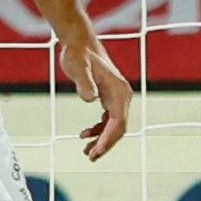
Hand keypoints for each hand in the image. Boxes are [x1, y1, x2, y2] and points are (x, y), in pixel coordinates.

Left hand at [64, 36, 132, 161]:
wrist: (80, 43)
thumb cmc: (78, 55)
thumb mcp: (77, 67)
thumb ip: (84, 82)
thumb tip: (90, 99)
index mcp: (119, 91)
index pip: (118, 122)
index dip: (108, 140)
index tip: (96, 152)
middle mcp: (123, 95)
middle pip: (119, 127)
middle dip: (106, 144)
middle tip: (90, 157)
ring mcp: (118, 97)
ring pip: (115, 125)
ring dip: (102, 139)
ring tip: (86, 151)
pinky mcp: (110, 97)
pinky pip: (109, 119)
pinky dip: (99, 129)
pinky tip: (85, 134)